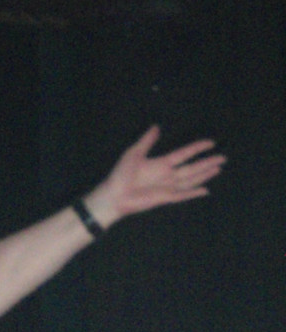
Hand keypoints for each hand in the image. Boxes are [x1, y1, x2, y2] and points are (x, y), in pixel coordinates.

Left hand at [87, 124, 226, 226]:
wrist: (113, 195)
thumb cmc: (120, 175)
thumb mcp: (134, 153)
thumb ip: (147, 141)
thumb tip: (156, 126)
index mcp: (162, 163)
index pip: (185, 153)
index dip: (198, 147)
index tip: (211, 142)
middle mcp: (168, 175)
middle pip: (193, 167)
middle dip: (208, 162)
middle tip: (223, 158)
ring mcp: (168, 187)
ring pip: (192, 179)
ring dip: (205, 174)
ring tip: (219, 169)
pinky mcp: (165, 198)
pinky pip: (183, 195)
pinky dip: (194, 193)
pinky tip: (206, 191)